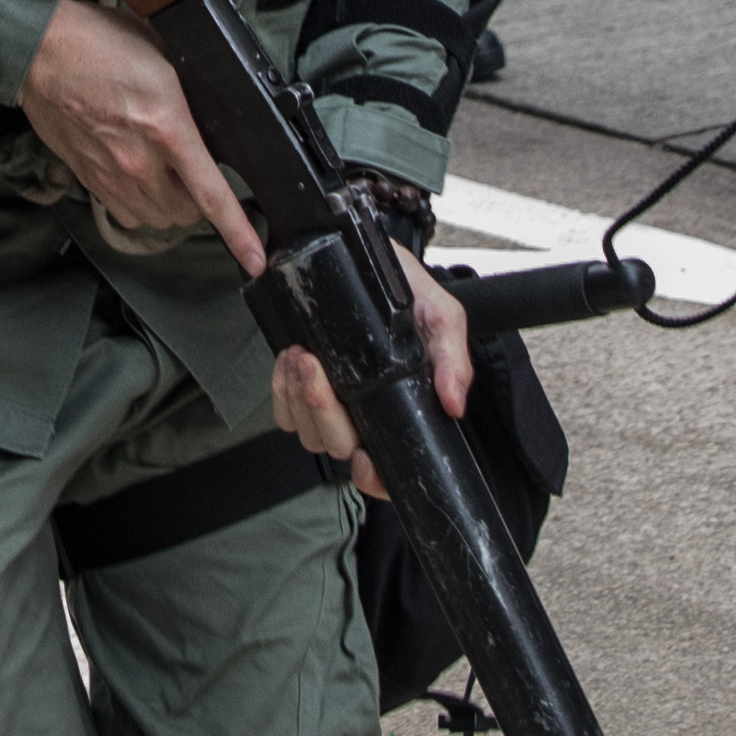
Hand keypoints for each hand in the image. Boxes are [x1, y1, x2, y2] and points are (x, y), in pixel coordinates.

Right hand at [24, 0, 262, 275]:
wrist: (38, 51)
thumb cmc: (98, 42)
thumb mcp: (164, 54)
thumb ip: (192, 93)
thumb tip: (213, 114)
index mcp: (167, 126)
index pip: (211, 194)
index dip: (238, 233)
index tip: (255, 260)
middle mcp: (139, 161)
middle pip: (187, 213)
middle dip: (199, 199)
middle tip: (195, 170)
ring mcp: (110, 174)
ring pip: (158, 218)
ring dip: (170, 204)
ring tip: (167, 174)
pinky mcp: (88, 179)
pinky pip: (126, 213)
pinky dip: (140, 205)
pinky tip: (139, 178)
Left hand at [265, 246, 474, 496]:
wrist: (367, 256)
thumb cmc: (406, 292)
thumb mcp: (441, 318)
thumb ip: (452, 359)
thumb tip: (454, 402)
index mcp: (398, 410)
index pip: (388, 472)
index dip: (374, 479)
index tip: (363, 458)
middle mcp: (363, 415)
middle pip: (337, 446)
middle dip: (323, 413)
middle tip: (317, 368)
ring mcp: (330, 404)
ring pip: (307, 432)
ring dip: (300, 398)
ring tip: (304, 356)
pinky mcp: (301, 385)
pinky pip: (284, 410)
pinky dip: (282, 388)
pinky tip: (290, 359)